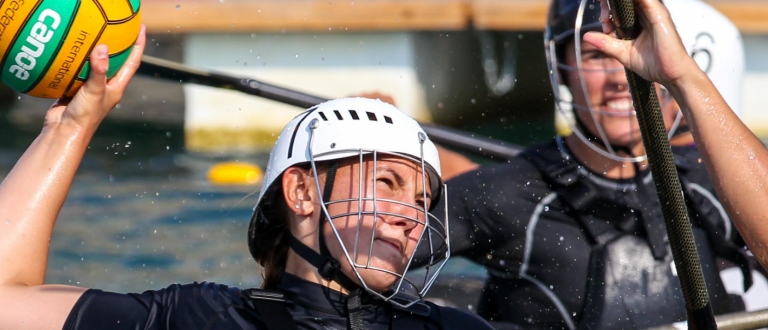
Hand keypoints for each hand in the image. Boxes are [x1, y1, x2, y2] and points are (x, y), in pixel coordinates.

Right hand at [44, 25, 146, 131]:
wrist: (63, 132)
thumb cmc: (85, 116)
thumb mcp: (94, 91)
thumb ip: (98, 70)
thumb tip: (102, 48)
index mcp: (117, 88)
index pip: (132, 63)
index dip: (138, 46)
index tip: (141, 29)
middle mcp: (106, 88)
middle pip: (115, 62)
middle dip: (117, 45)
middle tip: (116, 27)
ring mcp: (90, 89)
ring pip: (95, 66)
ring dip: (94, 52)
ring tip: (92, 34)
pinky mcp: (74, 90)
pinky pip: (76, 71)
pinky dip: (74, 61)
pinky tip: (68, 51)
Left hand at [583, 0, 698, 86]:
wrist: (672, 75)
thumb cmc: (654, 65)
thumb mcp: (623, 53)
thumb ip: (606, 43)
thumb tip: (585, 36)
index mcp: (639, 21)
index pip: (621, 6)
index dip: (608, 8)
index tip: (603, 20)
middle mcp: (647, 13)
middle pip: (626, 1)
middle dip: (609, 3)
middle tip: (603, 14)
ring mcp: (654, 12)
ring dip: (618, 2)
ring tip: (605, 7)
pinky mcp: (659, 15)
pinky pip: (645, 0)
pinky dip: (632, 0)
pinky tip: (618, 3)